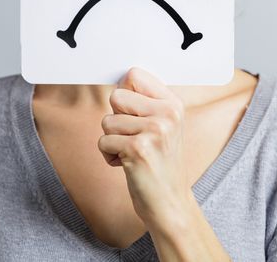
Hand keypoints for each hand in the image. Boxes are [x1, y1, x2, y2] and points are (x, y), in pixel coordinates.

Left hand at [98, 67, 192, 227]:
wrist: (170, 202)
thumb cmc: (160, 163)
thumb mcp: (164, 126)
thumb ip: (145, 102)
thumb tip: (121, 79)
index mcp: (173, 104)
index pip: (134, 74)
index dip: (125, 94)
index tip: (132, 113)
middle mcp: (168, 114)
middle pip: (116, 96)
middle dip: (116, 119)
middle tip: (134, 137)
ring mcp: (155, 130)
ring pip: (107, 121)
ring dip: (113, 141)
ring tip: (133, 153)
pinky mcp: (138, 149)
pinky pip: (103, 142)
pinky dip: (109, 156)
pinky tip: (128, 165)